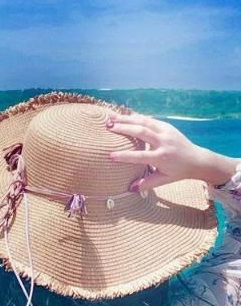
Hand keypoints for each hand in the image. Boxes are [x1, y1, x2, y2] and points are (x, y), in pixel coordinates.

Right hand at [106, 112, 237, 189]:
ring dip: (127, 119)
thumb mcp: (163, 180)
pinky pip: (149, 120)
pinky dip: (135, 117)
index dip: (125, 156)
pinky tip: (124, 117)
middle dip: (124, 128)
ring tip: (112, 118)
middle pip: (141, 132)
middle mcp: (163, 142)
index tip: (110, 156)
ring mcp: (166, 131)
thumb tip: (130, 188)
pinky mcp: (166, 126)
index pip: (140, 156)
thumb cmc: (178, 172)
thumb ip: (146, 183)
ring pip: (144, 121)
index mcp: (161, 157)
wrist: (197, 159)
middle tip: (108, 127)